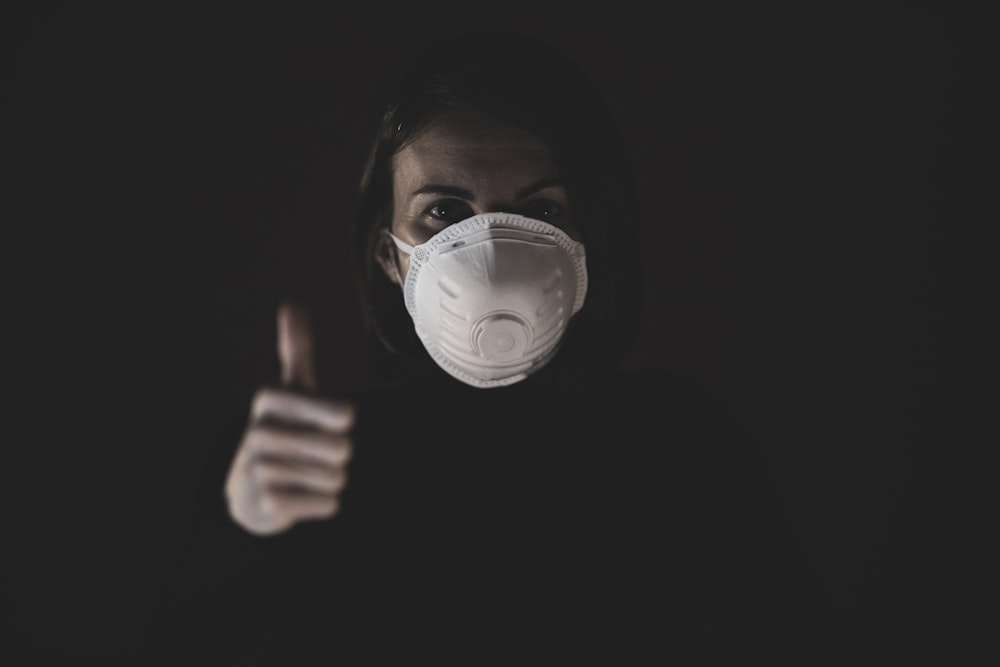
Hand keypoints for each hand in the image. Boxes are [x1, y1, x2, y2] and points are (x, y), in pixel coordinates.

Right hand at [225, 302, 355, 535]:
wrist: (249, 491)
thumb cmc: (283, 431)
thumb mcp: (291, 390)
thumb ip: (297, 350)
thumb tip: (292, 305)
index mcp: (270, 400)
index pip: (344, 416)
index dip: (341, 423)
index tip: (320, 423)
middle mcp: (260, 432)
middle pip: (344, 450)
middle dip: (337, 457)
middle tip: (311, 455)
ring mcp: (261, 469)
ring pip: (337, 478)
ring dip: (330, 481)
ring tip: (303, 476)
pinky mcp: (268, 504)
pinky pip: (328, 504)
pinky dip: (323, 504)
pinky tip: (299, 497)